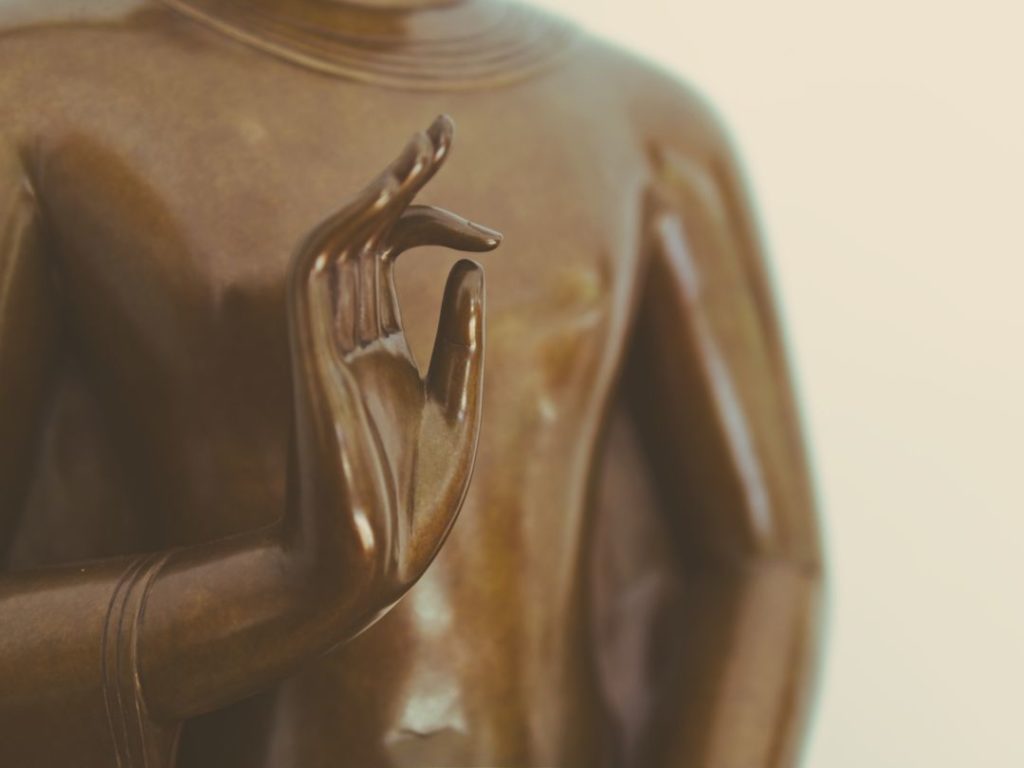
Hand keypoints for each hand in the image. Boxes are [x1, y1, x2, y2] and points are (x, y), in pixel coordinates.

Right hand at [285, 115, 499, 620]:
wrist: (364, 570)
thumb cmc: (407, 504)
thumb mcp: (455, 409)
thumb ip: (459, 338)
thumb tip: (472, 267)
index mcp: (377, 349)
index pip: (392, 259)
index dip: (435, 225)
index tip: (489, 237)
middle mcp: (345, 336)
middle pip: (366, 233)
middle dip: (403, 180)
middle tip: (444, 131)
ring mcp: (323, 344)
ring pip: (339, 238)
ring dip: (379, 187)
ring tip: (430, 145)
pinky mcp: (309, 357)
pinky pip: (316, 270)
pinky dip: (350, 224)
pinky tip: (391, 193)